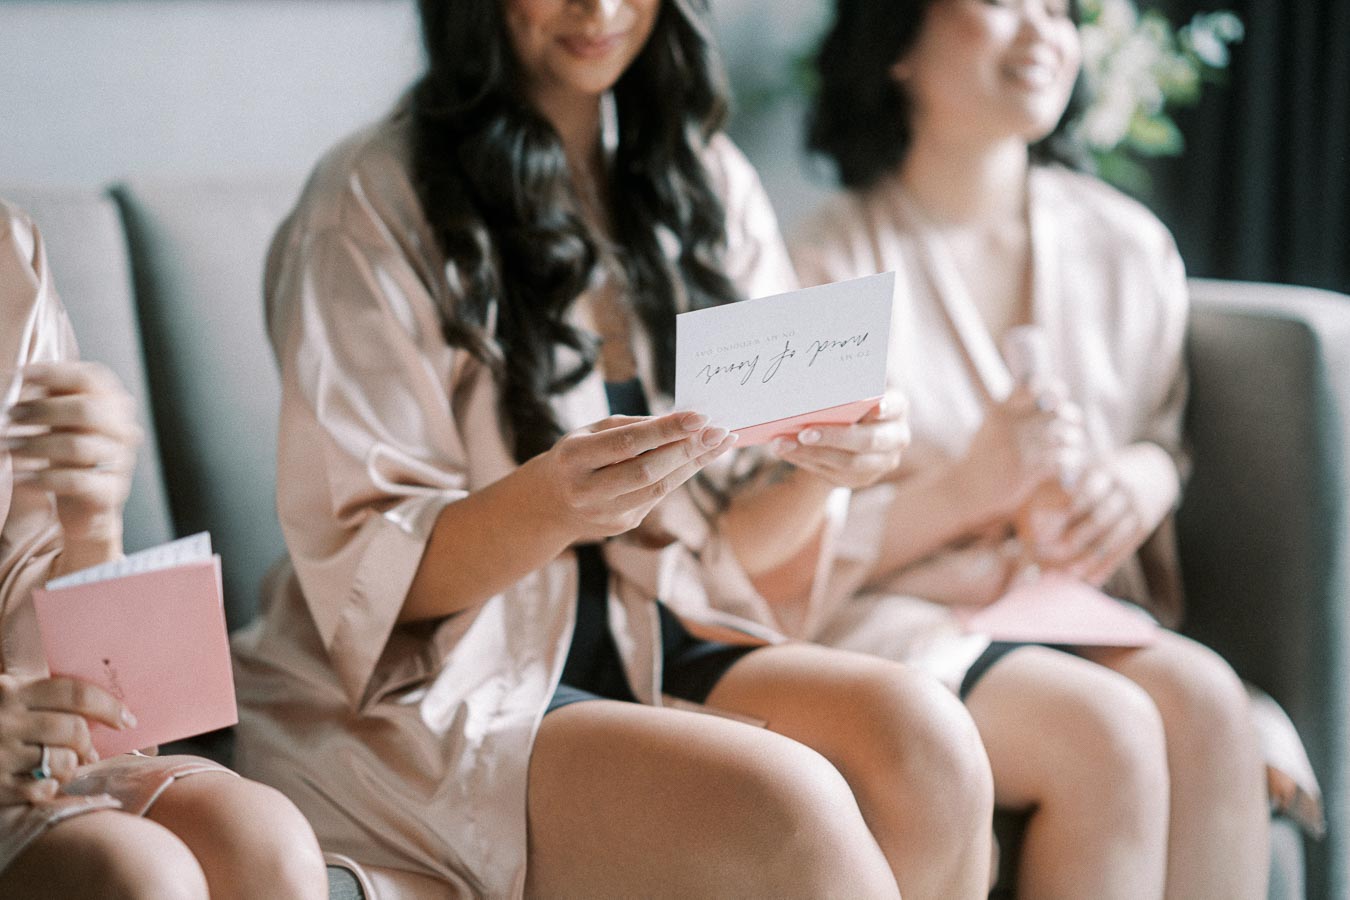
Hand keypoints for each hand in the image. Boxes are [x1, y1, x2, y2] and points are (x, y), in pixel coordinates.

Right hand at [0, 674, 136, 805]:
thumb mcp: (3, 691)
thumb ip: (40, 693)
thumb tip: (96, 709)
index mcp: (10, 690)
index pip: (75, 693)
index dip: (109, 706)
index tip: (127, 719)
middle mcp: (4, 720)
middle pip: (73, 730)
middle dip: (88, 742)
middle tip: (88, 750)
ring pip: (62, 763)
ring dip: (72, 767)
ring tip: (64, 766)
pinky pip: (40, 791)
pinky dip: (50, 788)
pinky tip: (44, 783)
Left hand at [3, 362, 141, 546]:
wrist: (86, 508)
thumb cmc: (70, 459)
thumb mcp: (63, 423)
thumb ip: (52, 399)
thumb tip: (21, 377)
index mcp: (113, 406)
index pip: (94, 379)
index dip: (58, 373)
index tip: (24, 373)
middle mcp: (122, 430)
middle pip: (88, 410)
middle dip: (44, 410)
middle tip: (13, 415)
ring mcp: (120, 462)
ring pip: (78, 446)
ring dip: (36, 444)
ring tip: (10, 447)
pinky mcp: (110, 492)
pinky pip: (76, 481)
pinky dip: (43, 478)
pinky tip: (23, 478)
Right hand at [530, 411, 735, 543]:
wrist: (550, 503)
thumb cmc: (577, 455)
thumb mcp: (590, 431)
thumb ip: (631, 425)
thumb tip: (680, 421)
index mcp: (574, 458)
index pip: (627, 444)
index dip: (665, 431)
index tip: (698, 417)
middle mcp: (587, 490)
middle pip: (647, 471)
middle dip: (687, 450)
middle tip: (719, 431)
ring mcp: (605, 513)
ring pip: (659, 489)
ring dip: (694, 464)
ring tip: (720, 443)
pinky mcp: (622, 525)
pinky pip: (658, 497)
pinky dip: (681, 474)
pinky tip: (699, 457)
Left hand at [769, 389, 910, 489]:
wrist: (853, 433)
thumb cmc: (851, 400)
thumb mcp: (854, 391)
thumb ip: (844, 389)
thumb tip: (811, 385)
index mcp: (898, 409)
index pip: (896, 407)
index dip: (886, 408)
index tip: (874, 407)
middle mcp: (895, 438)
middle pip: (868, 441)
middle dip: (835, 437)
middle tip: (805, 432)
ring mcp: (880, 463)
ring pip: (848, 464)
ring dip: (812, 453)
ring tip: (783, 443)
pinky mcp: (860, 479)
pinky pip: (831, 474)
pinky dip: (805, 460)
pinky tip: (785, 450)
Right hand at [958, 382, 1086, 519]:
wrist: (965, 487)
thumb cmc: (981, 456)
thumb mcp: (990, 425)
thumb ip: (1011, 408)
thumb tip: (1046, 393)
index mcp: (1000, 411)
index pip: (1033, 385)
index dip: (1052, 388)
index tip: (1058, 398)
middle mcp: (1009, 425)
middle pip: (1056, 409)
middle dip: (1071, 415)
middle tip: (1074, 422)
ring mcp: (1017, 448)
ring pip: (1063, 434)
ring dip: (1073, 439)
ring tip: (1073, 443)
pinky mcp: (1026, 470)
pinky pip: (1061, 459)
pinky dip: (1070, 459)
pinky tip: (1068, 462)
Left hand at [1024, 464, 1147, 585]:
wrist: (1154, 471)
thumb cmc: (1100, 474)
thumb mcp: (1083, 468)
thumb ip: (1056, 483)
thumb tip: (1030, 513)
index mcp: (1101, 471)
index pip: (1081, 493)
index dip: (1060, 513)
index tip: (1037, 530)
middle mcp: (1122, 489)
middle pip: (1098, 519)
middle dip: (1073, 539)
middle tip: (1046, 555)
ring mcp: (1136, 508)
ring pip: (1112, 538)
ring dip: (1089, 559)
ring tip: (1067, 575)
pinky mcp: (1144, 525)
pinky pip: (1124, 549)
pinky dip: (1106, 566)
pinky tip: (1091, 580)